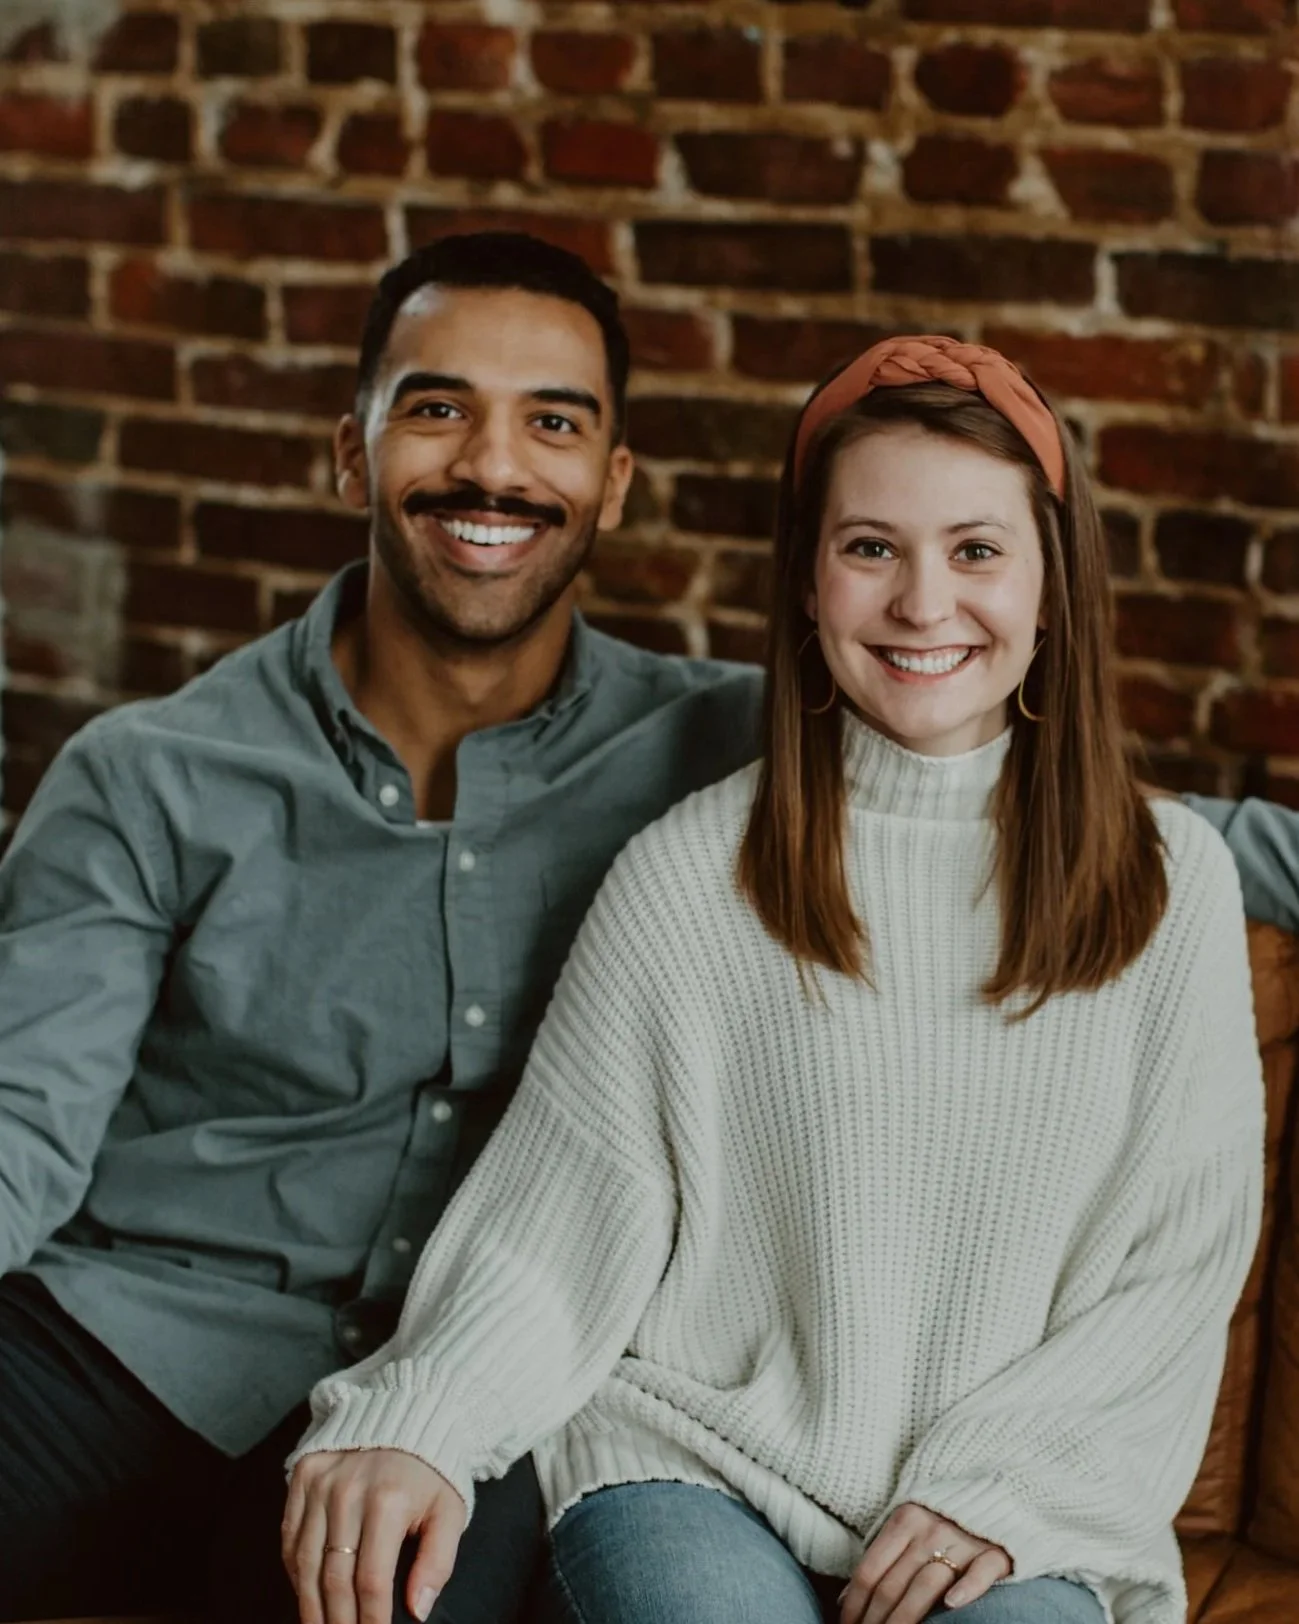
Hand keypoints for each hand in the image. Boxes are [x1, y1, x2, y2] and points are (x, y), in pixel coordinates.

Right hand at [282, 1447, 466, 1623]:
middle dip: (338, 1620)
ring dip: (310, 1604)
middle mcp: (348, 1490)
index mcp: (388, 1501)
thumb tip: (418, 1610)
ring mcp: (321, 1481)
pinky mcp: (304, 1473)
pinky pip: (290, 1534)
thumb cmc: (432, 1469)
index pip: (372, 1580)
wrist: (410, 1409)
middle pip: (334, 1577)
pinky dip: (294, 1570)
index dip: (370, 1620)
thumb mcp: (450, 1510)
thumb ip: (437, 1561)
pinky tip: (306, 1591)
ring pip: (304, 1561)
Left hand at [838, 1502, 1010, 1623]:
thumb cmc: (944, 1517)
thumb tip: (845, 1597)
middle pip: (892, 1585)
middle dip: (874, 1621)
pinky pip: (979, 1573)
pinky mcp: (995, 1553)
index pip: (870, 1571)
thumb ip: (880, 1556)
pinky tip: (951, 1605)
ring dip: (904, 1620)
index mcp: (904, 1520)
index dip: (854, 1605)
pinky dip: (966, 1589)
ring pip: (926, 1587)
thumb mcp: (906, 1526)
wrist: (997, 1495)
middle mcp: (929, 1530)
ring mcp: (962, 1541)